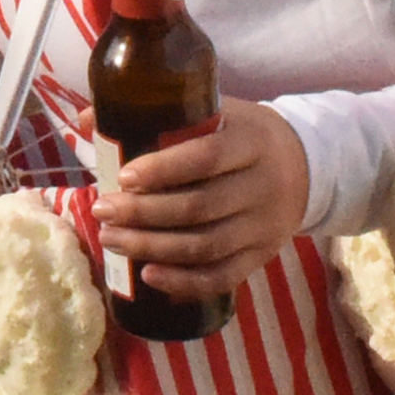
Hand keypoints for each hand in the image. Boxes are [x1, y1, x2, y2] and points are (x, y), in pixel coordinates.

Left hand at [93, 102, 310, 298]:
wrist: (307, 165)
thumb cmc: (242, 135)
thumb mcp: (216, 112)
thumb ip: (159, 115)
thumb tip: (87, 118)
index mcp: (251, 142)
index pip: (206, 158)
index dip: (163, 170)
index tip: (123, 177)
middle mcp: (262, 186)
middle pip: (199, 207)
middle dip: (143, 213)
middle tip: (102, 209)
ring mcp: (264, 226)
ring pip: (205, 246)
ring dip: (152, 247)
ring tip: (110, 238)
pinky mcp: (261, 256)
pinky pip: (222, 277)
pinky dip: (183, 282)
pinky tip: (148, 276)